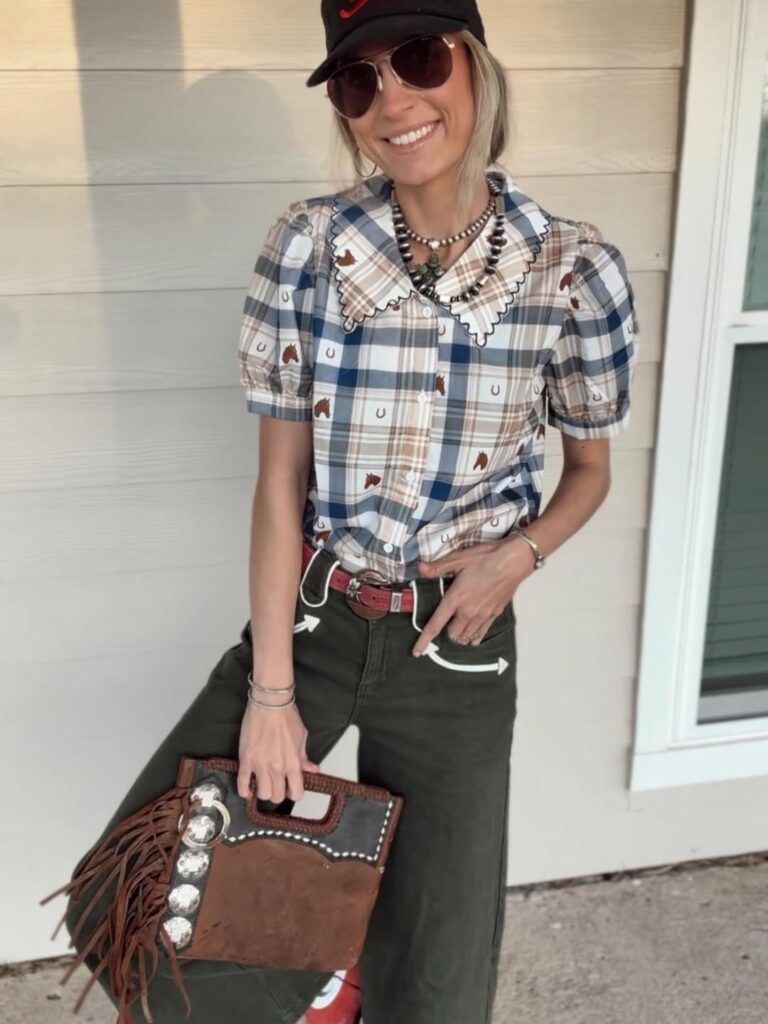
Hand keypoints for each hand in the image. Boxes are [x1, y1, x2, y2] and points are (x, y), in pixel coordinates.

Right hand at [237, 695, 319, 802]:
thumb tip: (312, 770)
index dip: (294, 792)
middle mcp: (277, 767)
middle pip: (277, 797)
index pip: (296, 793)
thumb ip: (304, 757)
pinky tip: (248, 790)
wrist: (269, 703)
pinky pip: (242, 784)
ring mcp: (260, 765)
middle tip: (277, 784)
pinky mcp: (246, 759)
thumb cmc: (286, 716)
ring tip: (263, 782)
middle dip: (278, 793)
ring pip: (261, 794)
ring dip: (263, 791)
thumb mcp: (302, 736)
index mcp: (293, 763)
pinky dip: (244, 791)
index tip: (291, 787)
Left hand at [410, 538, 531, 656]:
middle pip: (452, 634)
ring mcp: (483, 615)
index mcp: (456, 599)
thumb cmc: (486, 558)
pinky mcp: (495, 614)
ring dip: (459, 637)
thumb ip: (437, 567)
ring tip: (455, 632)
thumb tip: (419, 568)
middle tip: (442, 626)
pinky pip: (481, 633)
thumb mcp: (458, 559)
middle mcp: (468, 612)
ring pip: (467, 637)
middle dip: (444, 634)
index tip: (416, 652)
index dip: (424, 640)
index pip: (436, 625)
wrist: (514, 561)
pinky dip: (474, 638)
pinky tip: (472, 637)